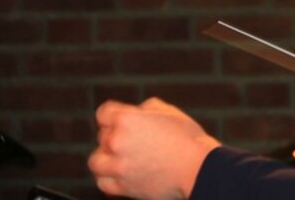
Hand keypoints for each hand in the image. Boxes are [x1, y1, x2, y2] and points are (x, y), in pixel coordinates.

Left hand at [88, 97, 220, 198]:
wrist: (198, 169)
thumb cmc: (188, 139)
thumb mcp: (169, 112)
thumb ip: (146, 108)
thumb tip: (136, 112)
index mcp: (126, 120)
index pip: (103, 113)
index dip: (114, 114)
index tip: (123, 119)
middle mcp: (116, 142)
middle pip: (102, 135)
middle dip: (116, 135)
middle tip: (137, 139)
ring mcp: (117, 166)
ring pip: (96, 160)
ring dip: (106, 157)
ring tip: (123, 157)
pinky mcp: (122, 187)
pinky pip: (103, 181)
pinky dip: (109, 177)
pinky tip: (122, 172)